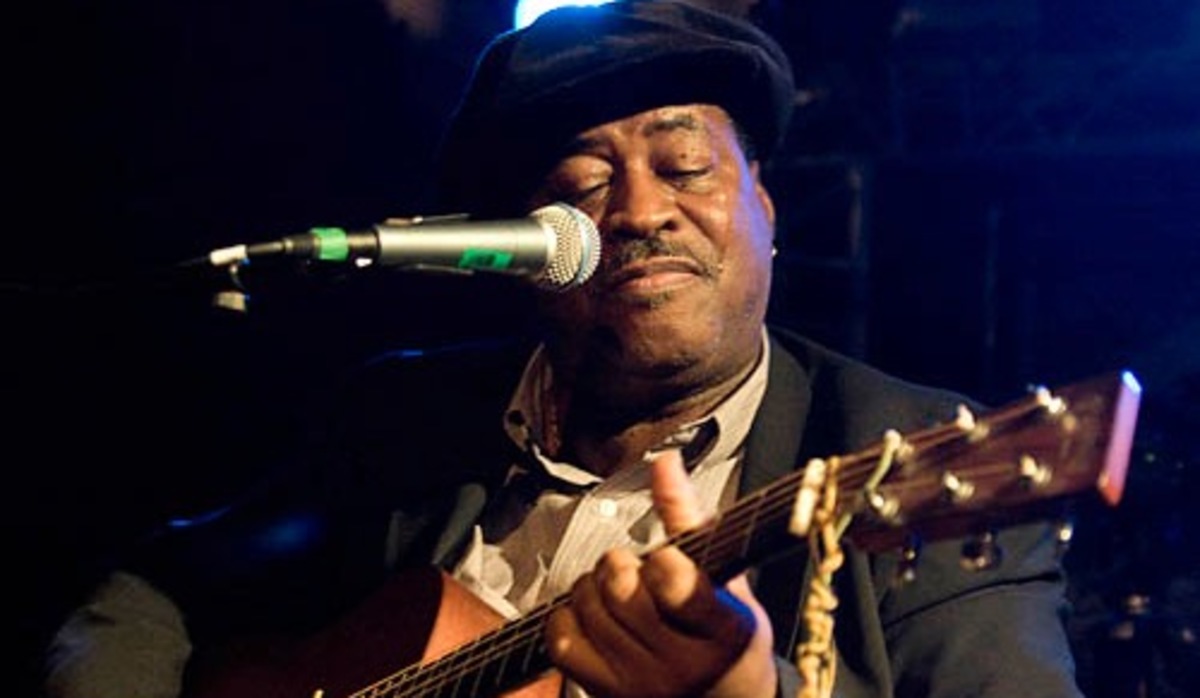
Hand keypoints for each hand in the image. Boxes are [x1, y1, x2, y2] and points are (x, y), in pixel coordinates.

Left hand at [545, 450, 777, 696]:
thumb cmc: (724, 632)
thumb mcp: (726, 576)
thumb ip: (690, 516)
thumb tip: (666, 461)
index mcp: (722, 629)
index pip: (676, 585)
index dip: (663, 562)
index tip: (668, 558)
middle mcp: (681, 664)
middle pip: (621, 589)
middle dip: (622, 564)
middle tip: (636, 570)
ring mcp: (641, 683)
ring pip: (589, 608)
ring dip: (594, 586)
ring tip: (616, 591)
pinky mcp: (606, 692)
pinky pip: (563, 640)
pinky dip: (568, 617)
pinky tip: (591, 614)